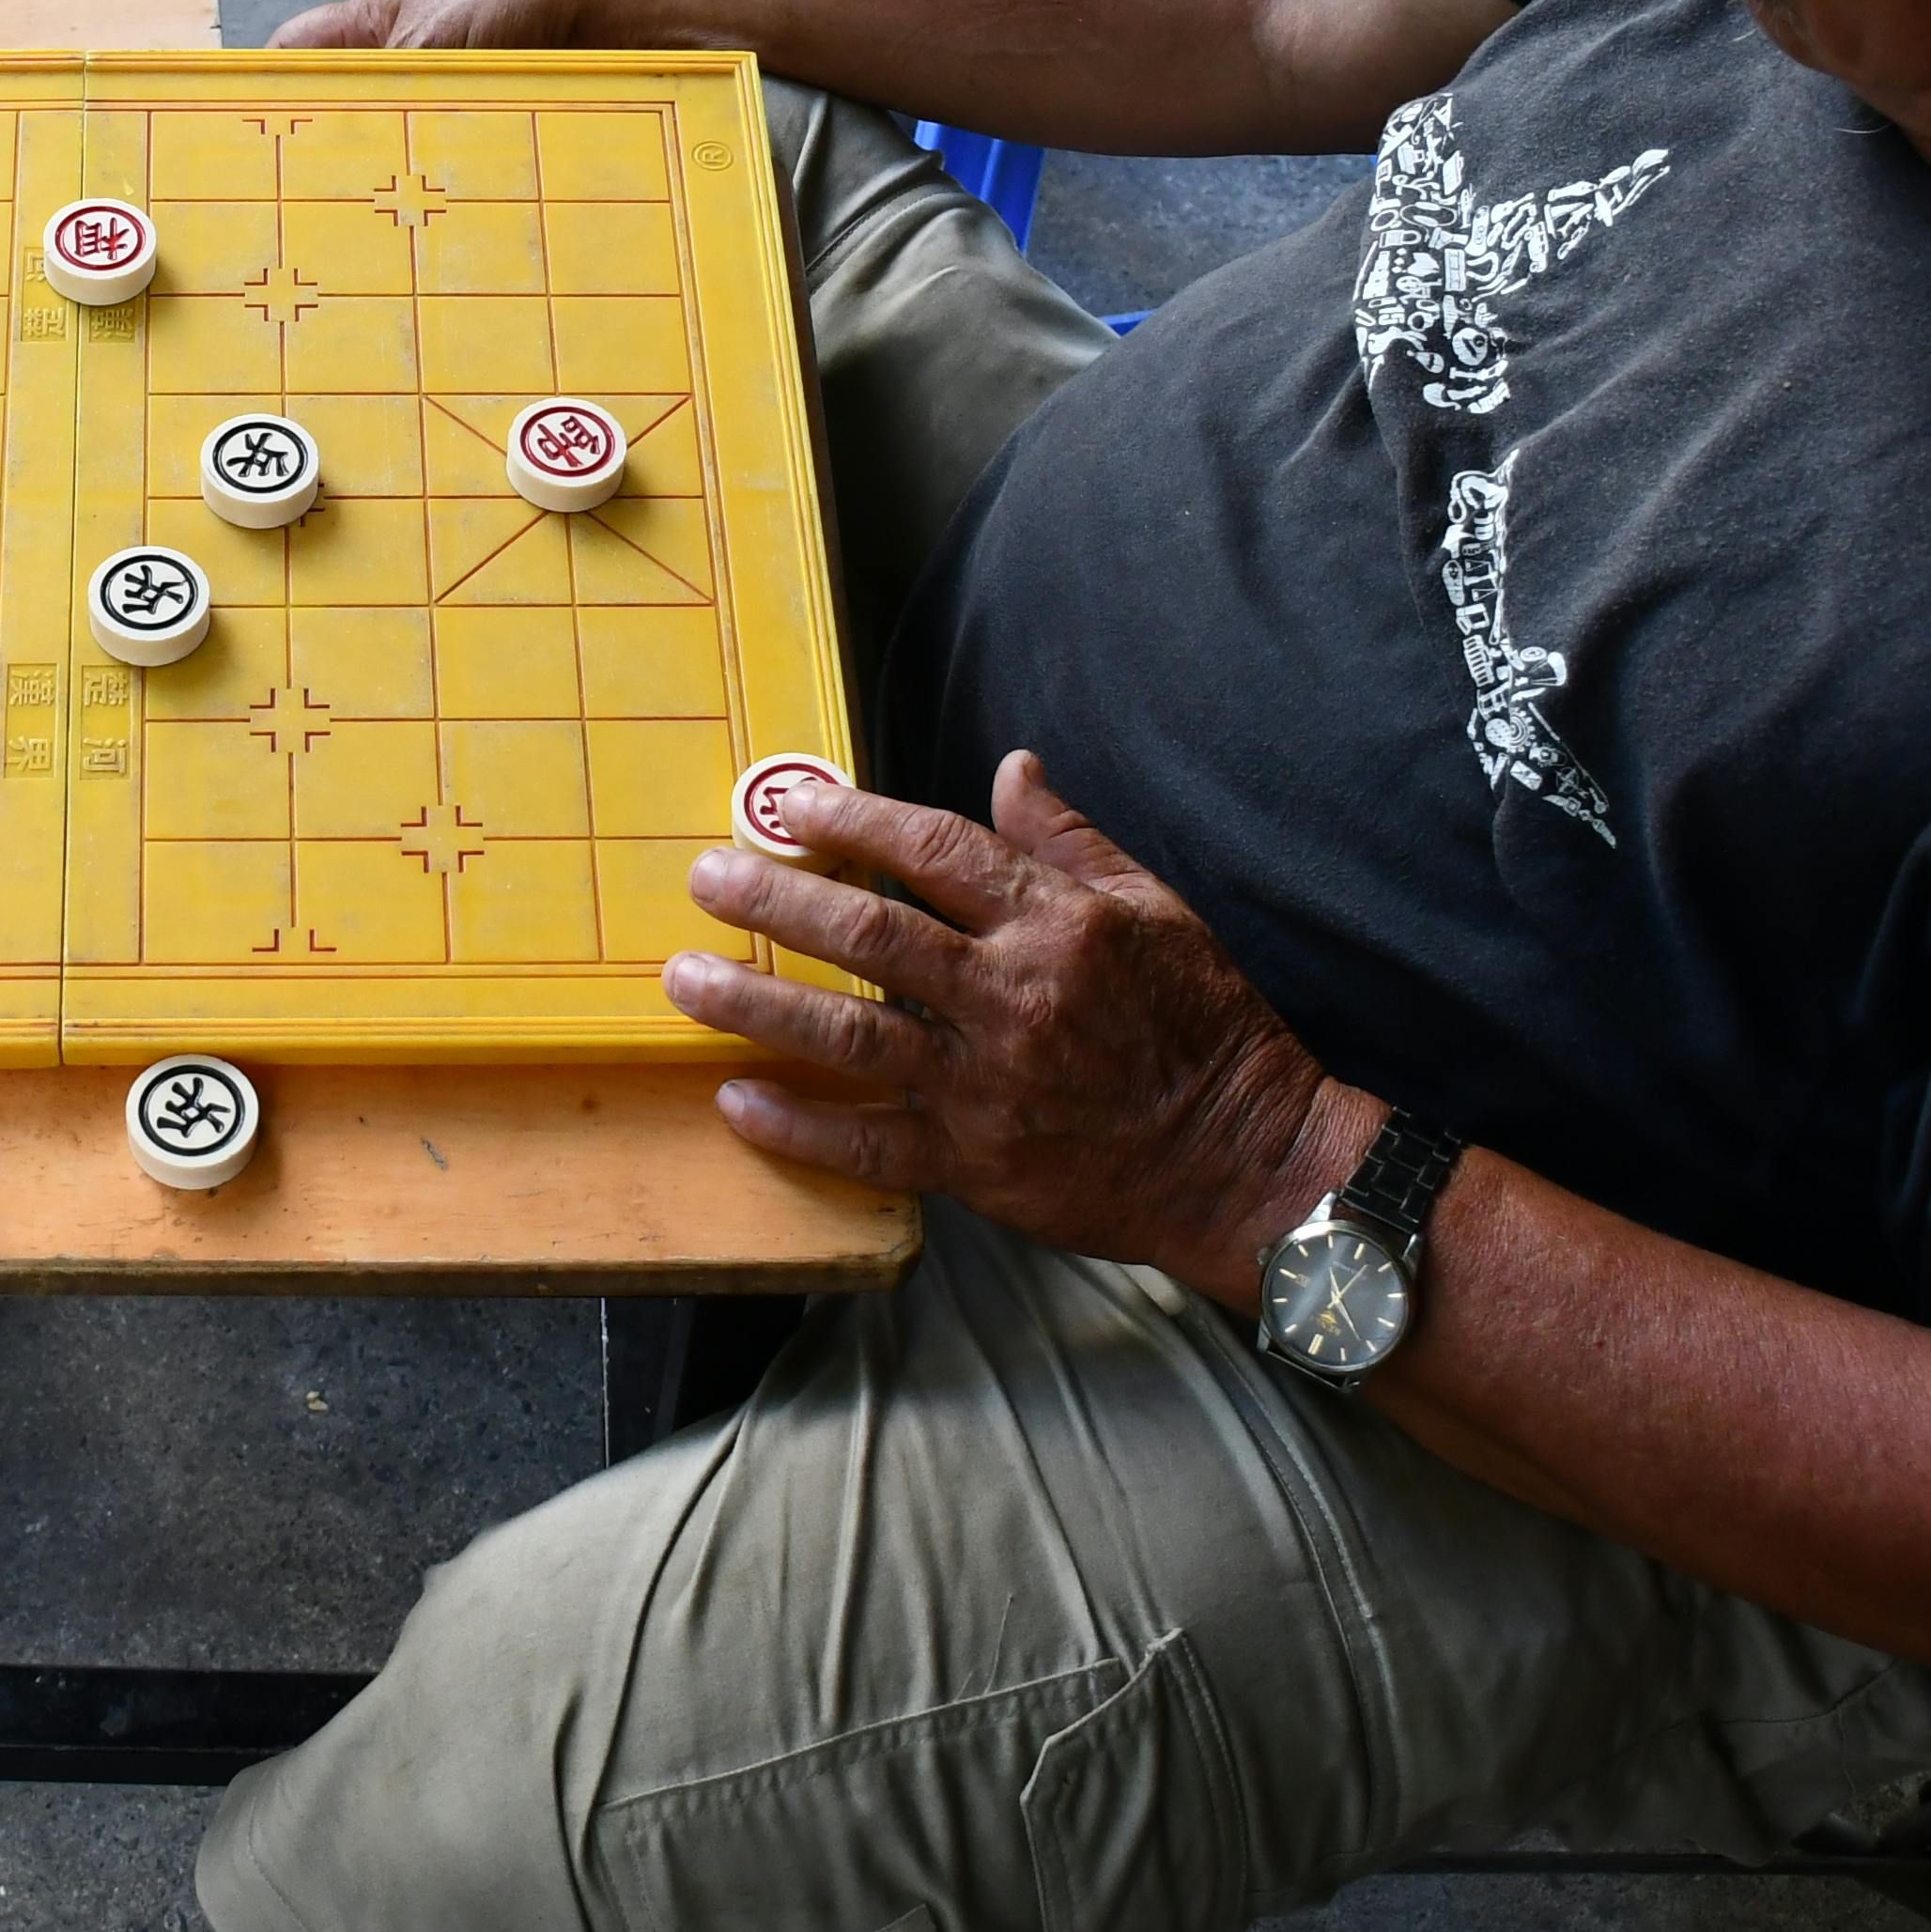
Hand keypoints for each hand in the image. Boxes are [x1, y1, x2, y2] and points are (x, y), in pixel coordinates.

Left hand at [666, 751, 1350, 1302]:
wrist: (1246, 1161)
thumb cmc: (1206, 1025)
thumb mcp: (1156, 909)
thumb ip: (1070, 840)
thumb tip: (1011, 767)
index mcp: (1057, 924)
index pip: (935, 851)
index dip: (855, 822)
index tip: (792, 804)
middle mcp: (1012, 996)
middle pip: (869, 937)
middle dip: (775, 901)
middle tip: (705, 877)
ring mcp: (988, 1085)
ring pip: (849, 1037)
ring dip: (757, 1003)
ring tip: (684, 979)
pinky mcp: (977, 1164)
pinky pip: (870, 1143)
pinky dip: (799, 1126)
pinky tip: (737, 1102)